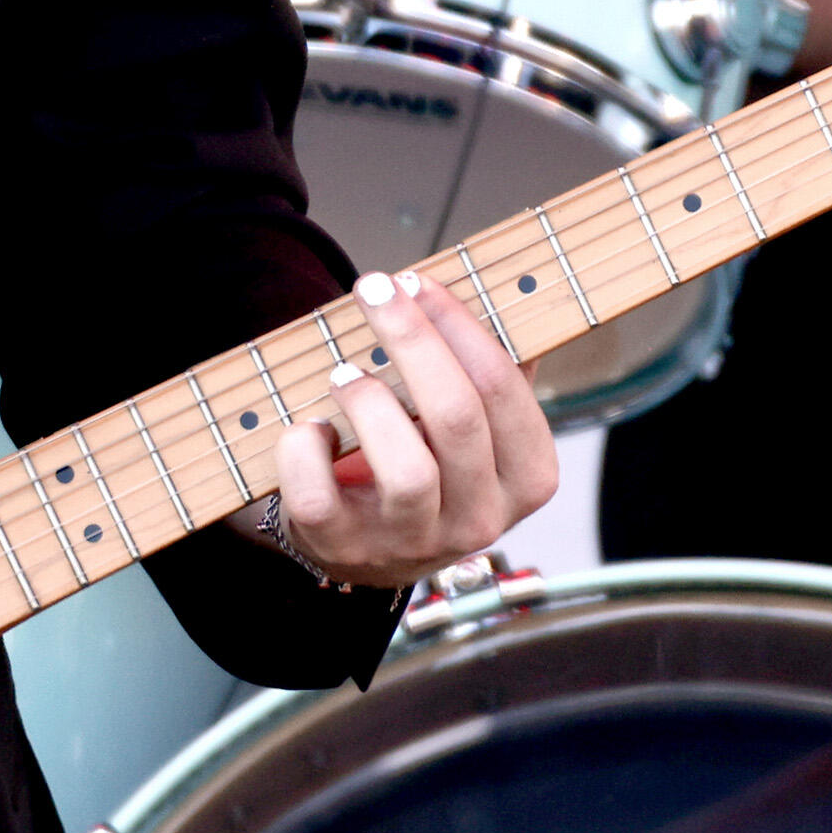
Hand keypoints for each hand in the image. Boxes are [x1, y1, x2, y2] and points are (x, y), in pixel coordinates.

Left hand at [262, 272, 560, 588]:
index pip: (503, 389)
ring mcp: (412, 543)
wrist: (368, 543)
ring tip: (344, 373)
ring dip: (367, 400)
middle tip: (375, 290)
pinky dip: (305, 450)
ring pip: (405, 469)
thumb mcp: (478, 425)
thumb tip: (492, 288)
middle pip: (456, 416)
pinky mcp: (344, 550)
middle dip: (410, 339)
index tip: (417, 282)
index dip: (457, 325)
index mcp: (526, 478)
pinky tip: (312, 428)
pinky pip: (319, 497)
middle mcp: (479, 520)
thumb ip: (493, 366)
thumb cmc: (429, 459)